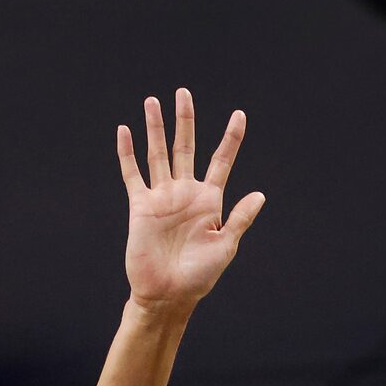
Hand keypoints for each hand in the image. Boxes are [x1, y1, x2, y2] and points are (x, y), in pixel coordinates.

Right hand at [117, 88, 264, 315]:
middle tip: (183, 92)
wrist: (168, 293)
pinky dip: (127, 153)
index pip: (222, 161)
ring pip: (158, 153)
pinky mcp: (140, 205)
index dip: (231, 138)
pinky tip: (125, 131)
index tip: (240, 114)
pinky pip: (132, 173)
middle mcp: (185, 193)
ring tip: (152, 101)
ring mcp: (162, 197)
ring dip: (155, 128)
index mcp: (210, 201)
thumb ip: (239, 218)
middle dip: (185, 120)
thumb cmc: (200, 275)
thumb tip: (260, 194)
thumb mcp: (225, 245)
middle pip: (186, 148)